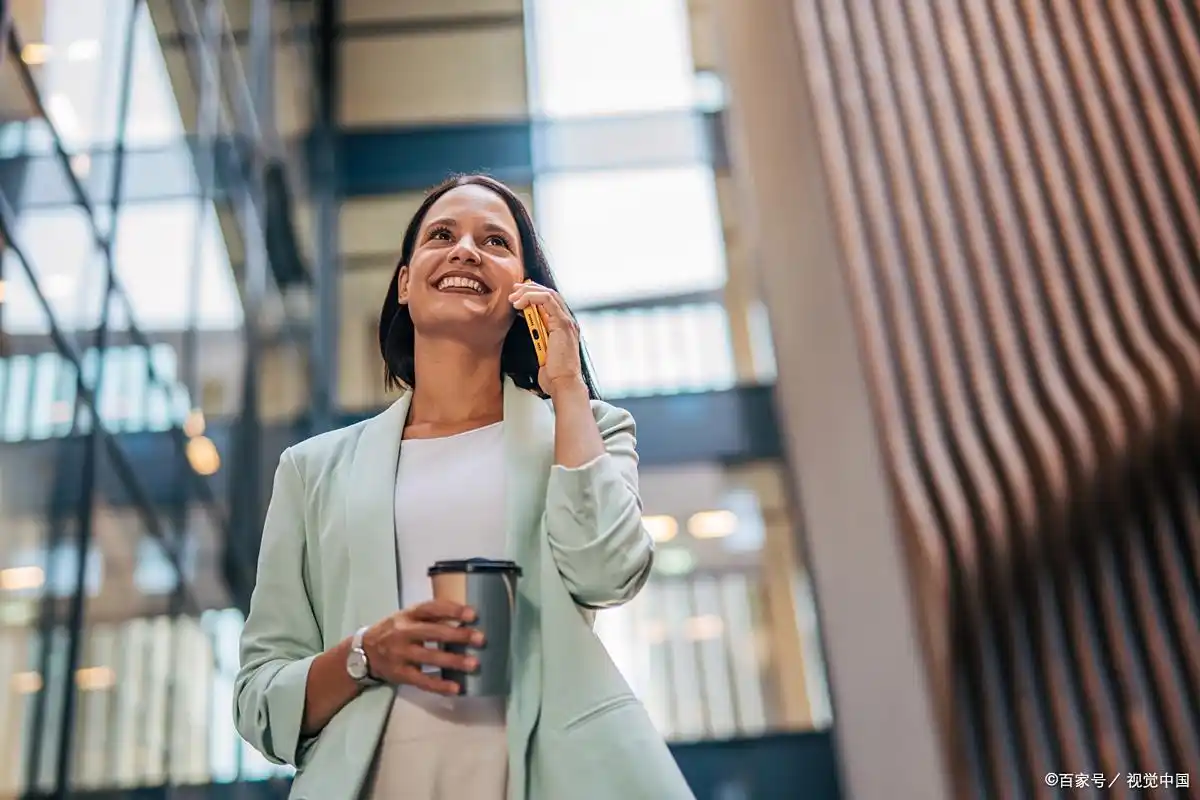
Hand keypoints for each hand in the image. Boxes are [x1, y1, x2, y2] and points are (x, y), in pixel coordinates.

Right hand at [360, 599, 483, 694]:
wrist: (362, 652)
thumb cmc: (393, 631)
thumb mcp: (406, 617)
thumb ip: (430, 617)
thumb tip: (464, 617)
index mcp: (408, 615)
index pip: (431, 608)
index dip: (452, 609)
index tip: (473, 614)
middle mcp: (403, 632)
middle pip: (433, 632)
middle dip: (458, 635)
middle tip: (480, 638)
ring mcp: (401, 654)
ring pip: (430, 657)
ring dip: (453, 660)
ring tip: (474, 664)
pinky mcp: (400, 674)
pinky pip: (422, 680)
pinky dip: (440, 685)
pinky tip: (456, 688)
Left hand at [509, 281, 585, 396]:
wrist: (562, 383)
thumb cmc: (553, 373)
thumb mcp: (541, 350)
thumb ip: (537, 336)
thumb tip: (527, 326)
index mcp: (562, 326)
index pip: (549, 301)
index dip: (532, 294)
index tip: (516, 297)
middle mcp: (567, 321)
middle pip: (549, 293)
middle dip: (528, 289)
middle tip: (513, 292)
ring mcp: (567, 321)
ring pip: (548, 293)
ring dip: (527, 292)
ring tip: (513, 298)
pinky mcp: (563, 323)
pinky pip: (547, 300)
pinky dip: (531, 298)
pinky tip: (519, 304)